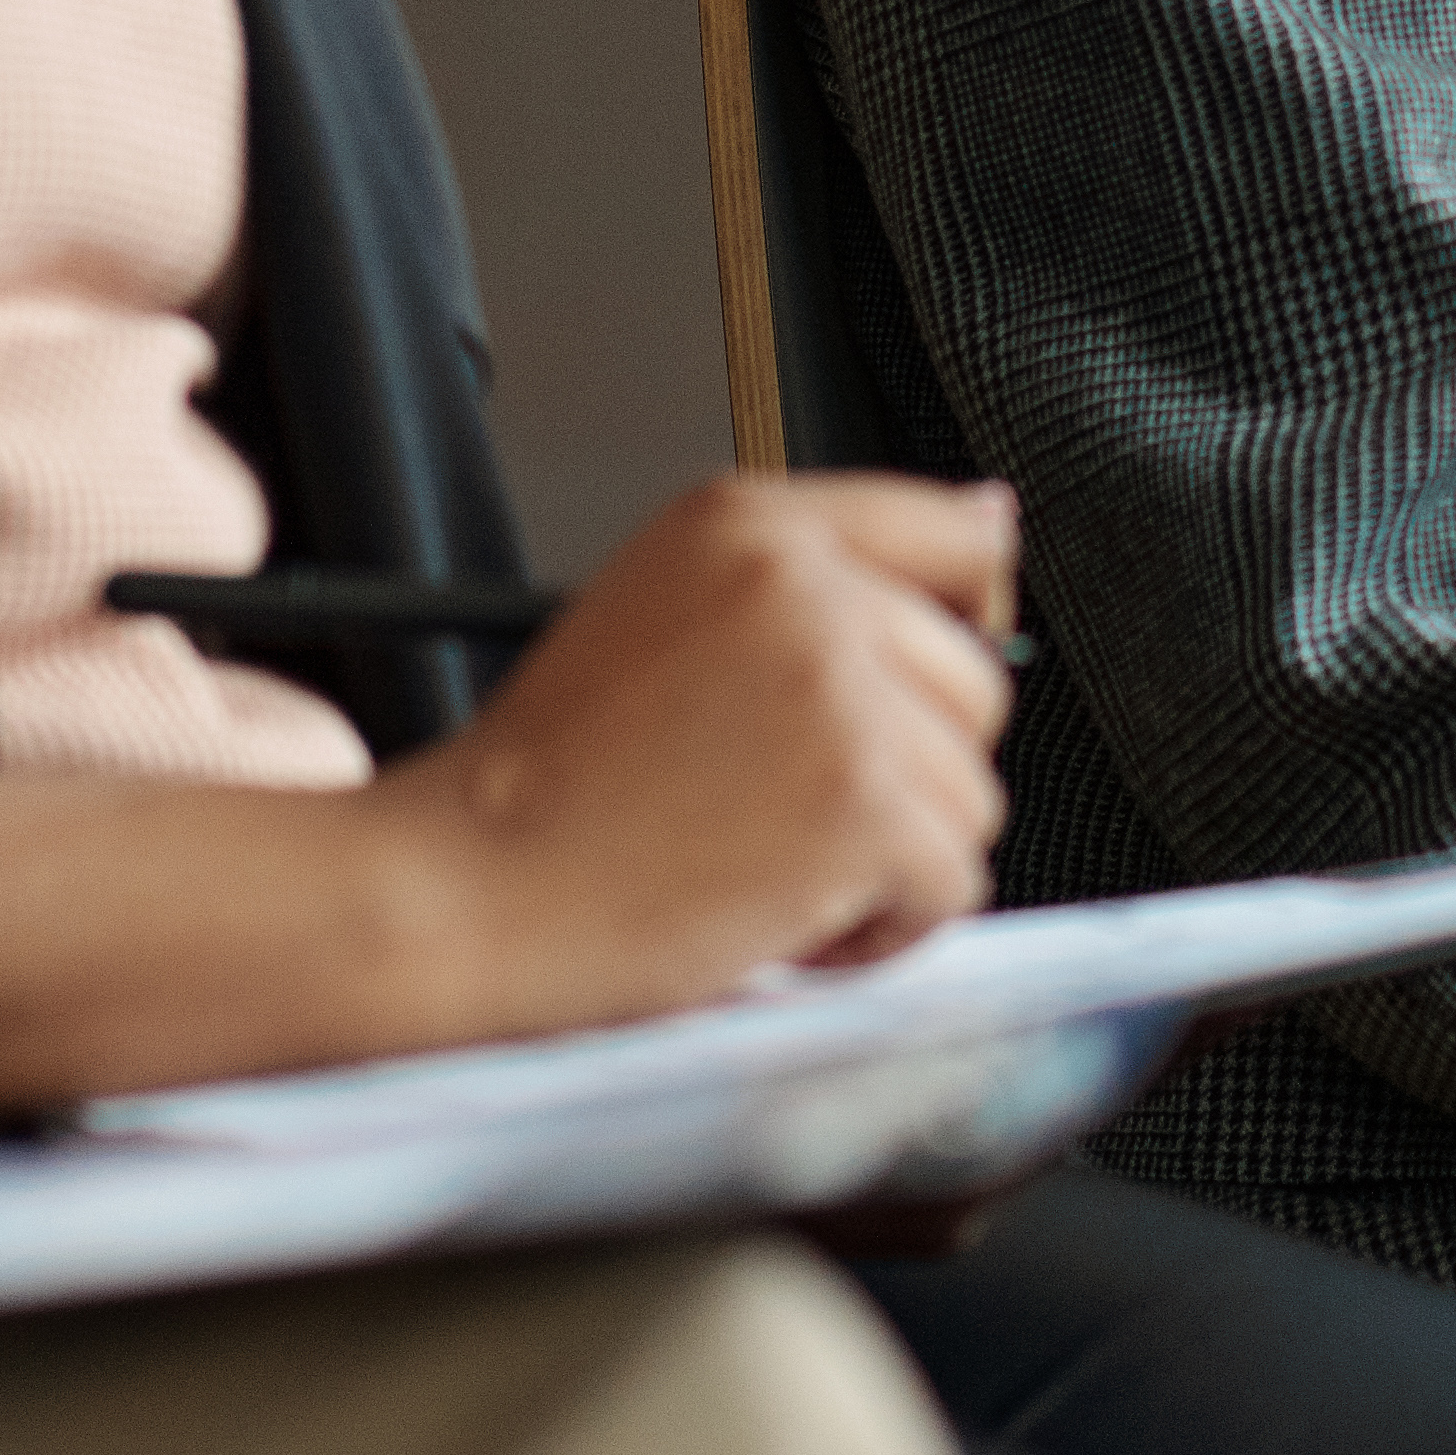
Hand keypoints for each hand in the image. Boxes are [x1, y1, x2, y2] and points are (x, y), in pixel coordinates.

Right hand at [373, 475, 1017, 1044]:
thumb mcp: (666, 615)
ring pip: (970, 792)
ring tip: (764, 873)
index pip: (954, 532)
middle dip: (903, 774)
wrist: (458, 891)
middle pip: (973, 685)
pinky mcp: (863, 802)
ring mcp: (840, 691)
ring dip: (887, 863)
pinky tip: (781, 924)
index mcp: (748, 523)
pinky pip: (953, 881)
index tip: (923, 688)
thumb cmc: (545, 787)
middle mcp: (803, 585)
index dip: (962, 626)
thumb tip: (996, 524)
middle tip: (778, 817)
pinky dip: (882, 932)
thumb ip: (818, 578)